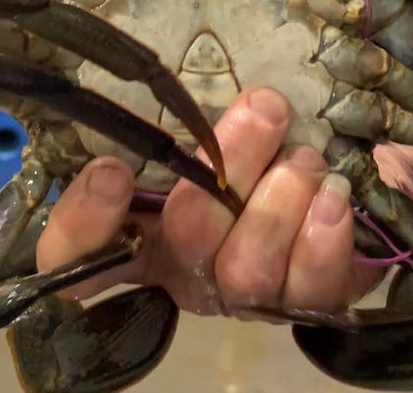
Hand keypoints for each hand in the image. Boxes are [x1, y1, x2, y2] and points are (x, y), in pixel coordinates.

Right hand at [35, 87, 382, 315]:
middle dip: (232, 164)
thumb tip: (183, 110)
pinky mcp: (302, 304)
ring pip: (248, 268)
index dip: (82, 227)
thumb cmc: (244, 172)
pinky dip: (324, 238)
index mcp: (143, 239)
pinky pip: (311, 289)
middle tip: (266, 109)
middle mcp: (185, 275)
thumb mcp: (198, 150)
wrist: (317, 217)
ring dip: (282, 199)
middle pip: (187, 235)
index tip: (111, 171)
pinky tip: (333, 197)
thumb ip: (179, 133)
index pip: (78, 259)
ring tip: (305, 158)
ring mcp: (243, 297)